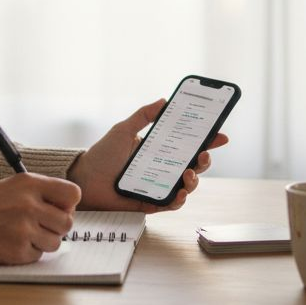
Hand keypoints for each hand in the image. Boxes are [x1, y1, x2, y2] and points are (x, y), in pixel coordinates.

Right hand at [0, 173, 80, 264]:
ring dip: (41, 242)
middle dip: (55, 228)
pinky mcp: (16, 250)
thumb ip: (40, 193)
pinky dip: (25, 253)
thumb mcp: (11, 186)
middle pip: (67, 222)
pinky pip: (37, 256)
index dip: (67, 205)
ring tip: (19, 235)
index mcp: (29, 183)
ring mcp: (23, 228)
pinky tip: (8, 244)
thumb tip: (68, 209)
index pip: (73, 194)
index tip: (57, 209)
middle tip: (37, 227)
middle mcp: (29, 203)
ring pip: (55, 242)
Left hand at [67, 99, 228, 212]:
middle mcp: (162, 169)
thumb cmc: (102, 154)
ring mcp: (158, 186)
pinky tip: (180, 193)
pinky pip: (171, 204)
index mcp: (159, 150)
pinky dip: (179, 200)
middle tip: (203, 155)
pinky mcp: (151, 203)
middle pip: (193, 166)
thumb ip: (144, 115)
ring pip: (187, 186)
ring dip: (194, 181)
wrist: (85, 179)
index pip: (188, 145)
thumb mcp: (124, 129)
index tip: (220, 135)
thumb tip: (164, 100)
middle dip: (205, 161)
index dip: (207, 141)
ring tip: (188, 174)